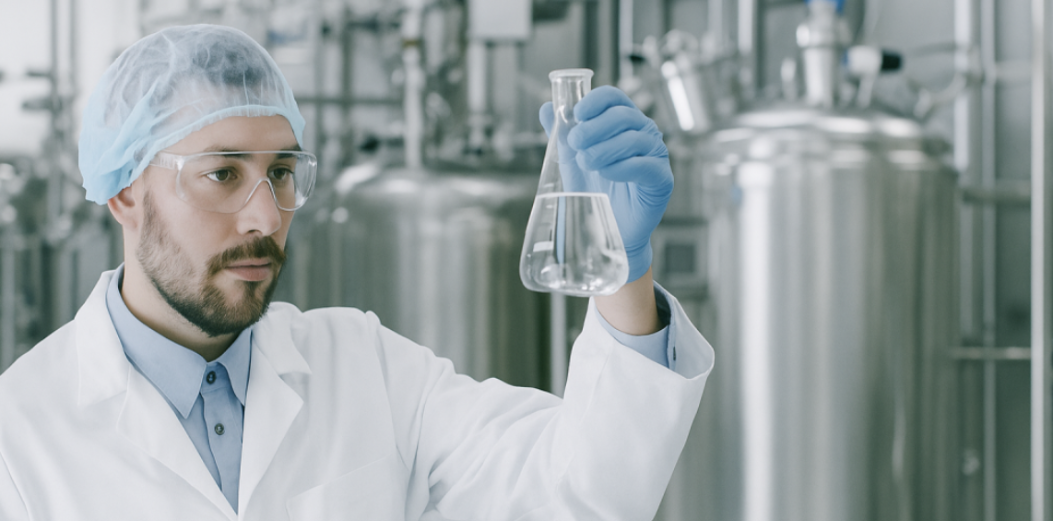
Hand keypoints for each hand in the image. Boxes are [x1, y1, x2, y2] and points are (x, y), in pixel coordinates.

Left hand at [540, 85, 672, 282]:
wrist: (607, 228)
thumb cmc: (593, 189)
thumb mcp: (572, 158)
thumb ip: (562, 133)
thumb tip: (547, 107)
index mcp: (623, 122)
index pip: (615, 97)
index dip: (596, 100)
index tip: (578, 114)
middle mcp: (644, 133)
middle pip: (624, 115)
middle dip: (595, 127)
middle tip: (576, 143)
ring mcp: (656, 155)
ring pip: (634, 139)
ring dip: (605, 148)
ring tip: (586, 163)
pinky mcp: (662, 180)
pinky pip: (645, 165)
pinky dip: (621, 167)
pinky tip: (605, 174)